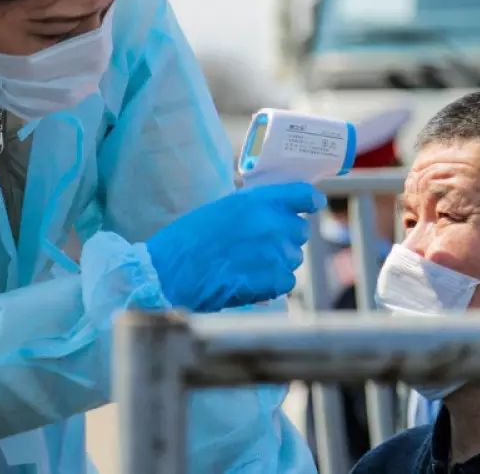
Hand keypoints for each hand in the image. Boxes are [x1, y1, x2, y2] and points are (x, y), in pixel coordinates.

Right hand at [146, 182, 325, 311]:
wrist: (168, 273)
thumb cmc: (186, 241)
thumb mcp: (220, 210)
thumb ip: (251, 209)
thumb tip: (273, 215)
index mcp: (257, 201)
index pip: (303, 195)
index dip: (309, 201)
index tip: (311, 206)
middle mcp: (271, 224)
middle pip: (301, 230)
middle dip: (286, 237)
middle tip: (261, 245)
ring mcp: (274, 254)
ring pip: (294, 257)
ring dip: (278, 261)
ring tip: (249, 265)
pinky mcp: (272, 281)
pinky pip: (287, 280)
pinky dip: (273, 283)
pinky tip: (251, 280)